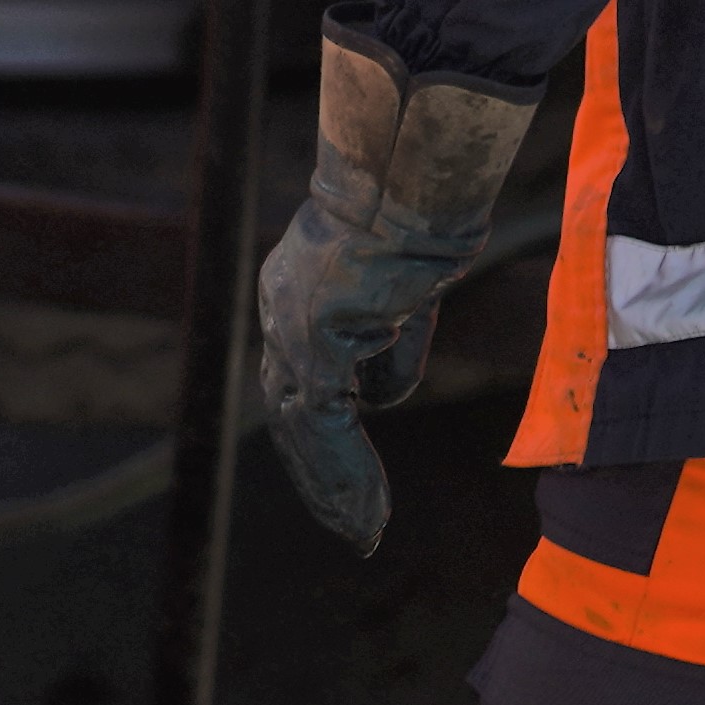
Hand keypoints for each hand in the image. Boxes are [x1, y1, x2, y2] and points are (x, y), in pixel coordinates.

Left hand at [250, 20, 539, 554]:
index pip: (300, 385)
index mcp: (299, 296)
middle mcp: (281, 312)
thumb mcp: (407, 286)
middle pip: (291, 417)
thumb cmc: (423, 207)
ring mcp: (290, 325)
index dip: (323, 440)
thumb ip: (391, 335)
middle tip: (353, 527)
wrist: (414, 173)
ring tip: (364, 531)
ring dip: (336, 487)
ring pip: (303, 429)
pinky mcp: (313, 339)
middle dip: (322, 477)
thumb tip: (386, 392)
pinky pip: (324, 424)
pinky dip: (346, 472)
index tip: (349, 486)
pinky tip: (367, 510)